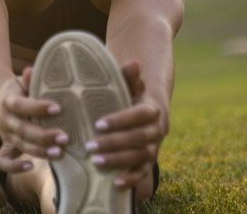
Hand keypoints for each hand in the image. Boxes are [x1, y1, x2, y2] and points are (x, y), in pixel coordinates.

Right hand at [0, 67, 68, 172]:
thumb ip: (28, 79)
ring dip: (39, 151)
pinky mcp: (5, 144)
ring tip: (59, 152)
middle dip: (44, 136)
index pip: (21, 105)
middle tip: (65, 137)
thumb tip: (31, 71)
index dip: (38, 108)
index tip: (58, 108)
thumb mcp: (22, 80)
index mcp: (8, 100)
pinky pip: (2, 160)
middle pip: (22, 130)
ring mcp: (5, 133)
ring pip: (20, 145)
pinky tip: (30, 166)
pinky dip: (13, 167)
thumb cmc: (17, 87)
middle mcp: (5, 119)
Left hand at [85, 61, 167, 189]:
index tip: (98, 124)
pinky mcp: (148, 162)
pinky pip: (144, 173)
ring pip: (141, 156)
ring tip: (95, 161)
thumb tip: (132, 63)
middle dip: (114, 143)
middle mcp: (157, 130)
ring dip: (119, 160)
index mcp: (152, 109)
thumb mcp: (128, 86)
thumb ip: (128, 78)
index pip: (140, 115)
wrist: (142, 114)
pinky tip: (114, 183)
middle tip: (89, 146)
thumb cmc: (128, 98)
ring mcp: (154, 148)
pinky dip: (132, 180)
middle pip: (139, 138)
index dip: (120, 120)